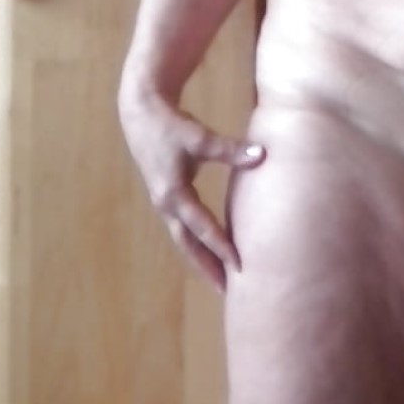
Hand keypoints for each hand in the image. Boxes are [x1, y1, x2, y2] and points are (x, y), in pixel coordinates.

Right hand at [118, 89, 265, 290]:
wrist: (142, 112)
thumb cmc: (171, 125)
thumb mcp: (200, 138)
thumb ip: (230, 150)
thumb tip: (261, 154)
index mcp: (173, 194)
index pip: (202, 227)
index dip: (221, 247)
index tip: (240, 265)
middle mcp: (167, 204)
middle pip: (188, 244)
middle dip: (207, 266)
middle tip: (227, 291)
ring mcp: (165, 201)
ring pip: (184, 237)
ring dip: (201, 256)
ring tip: (220, 277)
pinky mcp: (167, 194)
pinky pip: (183, 225)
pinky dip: (196, 240)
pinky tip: (210, 247)